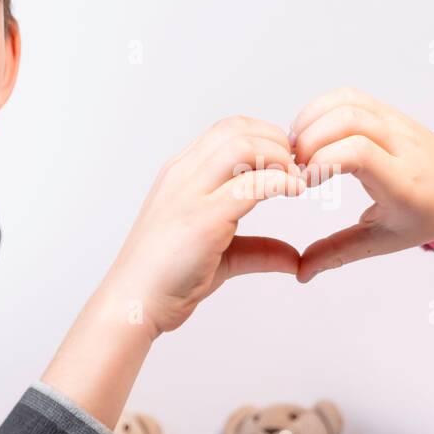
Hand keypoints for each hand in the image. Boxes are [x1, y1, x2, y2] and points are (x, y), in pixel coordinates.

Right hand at [103, 115, 307, 337]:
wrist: (134, 304)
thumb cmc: (167, 280)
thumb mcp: (222, 257)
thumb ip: (258, 250)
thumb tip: (294, 258)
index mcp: (180, 175)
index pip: (226, 131)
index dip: (264, 137)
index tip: (288, 161)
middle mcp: (182, 176)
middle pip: (236, 129)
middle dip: (276, 140)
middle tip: (299, 168)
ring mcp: (190, 194)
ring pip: (242, 146)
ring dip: (278, 156)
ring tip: (297, 178)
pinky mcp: (203, 218)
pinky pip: (250, 184)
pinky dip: (280, 180)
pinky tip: (295, 190)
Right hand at [289, 87, 433, 282]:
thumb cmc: (426, 213)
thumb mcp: (385, 239)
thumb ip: (340, 252)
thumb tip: (301, 272)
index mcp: (405, 182)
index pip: (361, 153)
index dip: (324, 160)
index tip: (305, 182)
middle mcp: (402, 145)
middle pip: (350, 119)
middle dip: (310, 139)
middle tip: (292, 168)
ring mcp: (395, 121)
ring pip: (347, 101)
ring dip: (311, 121)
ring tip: (296, 151)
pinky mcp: (386, 109)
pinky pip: (348, 96)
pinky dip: (320, 109)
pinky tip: (308, 135)